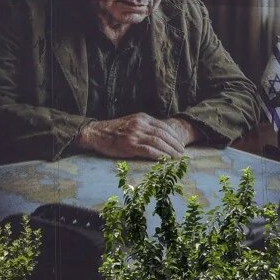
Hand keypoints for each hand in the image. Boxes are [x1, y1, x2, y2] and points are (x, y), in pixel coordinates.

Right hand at [76, 114, 194, 159]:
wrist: (96, 133)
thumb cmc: (113, 131)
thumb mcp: (131, 123)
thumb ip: (144, 127)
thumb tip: (159, 136)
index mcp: (142, 118)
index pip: (163, 126)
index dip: (174, 136)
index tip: (180, 144)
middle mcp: (140, 124)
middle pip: (163, 134)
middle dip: (175, 144)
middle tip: (182, 153)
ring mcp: (135, 134)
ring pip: (158, 142)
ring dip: (170, 151)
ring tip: (177, 158)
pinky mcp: (129, 145)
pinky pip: (149, 151)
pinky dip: (159, 156)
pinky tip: (165, 161)